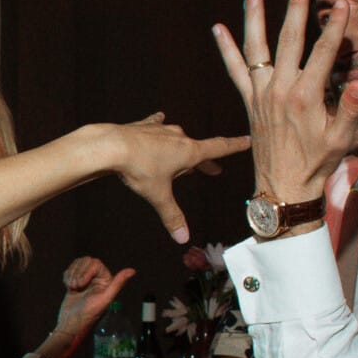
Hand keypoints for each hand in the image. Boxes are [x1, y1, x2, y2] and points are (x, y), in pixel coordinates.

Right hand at [51, 256, 134, 343]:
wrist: (71, 323)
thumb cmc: (88, 314)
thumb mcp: (105, 298)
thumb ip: (118, 283)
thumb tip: (132, 271)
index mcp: (106, 281)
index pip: (95, 263)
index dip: (86, 271)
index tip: (82, 284)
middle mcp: (97, 279)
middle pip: (85, 260)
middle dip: (78, 273)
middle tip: (77, 288)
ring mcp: (85, 280)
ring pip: (77, 264)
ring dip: (71, 275)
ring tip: (73, 288)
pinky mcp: (75, 282)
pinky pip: (70, 270)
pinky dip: (67, 277)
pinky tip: (69, 288)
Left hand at [95, 115, 249, 245]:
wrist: (110, 145)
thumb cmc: (138, 168)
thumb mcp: (158, 195)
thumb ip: (172, 216)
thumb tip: (183, 238)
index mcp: (189, 152)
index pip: (219, 148)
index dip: (234, 146)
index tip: (247, 140)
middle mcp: (178, 137)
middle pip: (197, 149)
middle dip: (204, 162)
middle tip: (212, 170)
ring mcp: (160, 130)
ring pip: (177, 140)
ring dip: (181, 149)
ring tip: (180, 158)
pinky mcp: (143, 126)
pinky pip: (156, 125)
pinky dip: (158, 126)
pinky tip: (159, 119)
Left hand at [213, 0, 357, 204]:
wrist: (284, 187)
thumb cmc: (318, 164)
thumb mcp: (342, 140)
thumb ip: (352, 109)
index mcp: (306, 97)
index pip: (324, 53)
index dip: (335, 28)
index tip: (342, 4)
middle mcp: (280, 90)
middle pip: (289, 39)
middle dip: (294, 6)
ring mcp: (261, 94)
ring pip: (257, 47)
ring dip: (255, 15)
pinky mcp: (249, 101)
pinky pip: (235, 70)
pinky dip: (226, 49)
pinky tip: (218, 27)